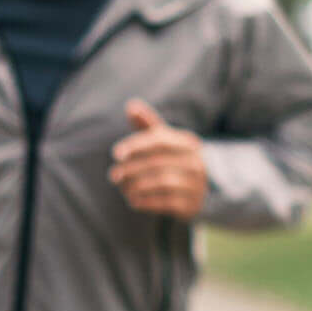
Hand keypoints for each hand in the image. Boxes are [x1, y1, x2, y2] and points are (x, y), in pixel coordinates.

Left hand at [109, 100, 207, 218]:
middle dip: (132, 169)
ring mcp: (197, 184)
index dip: (136, 146)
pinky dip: (146, 202)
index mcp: (188, 143)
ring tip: (123, 188)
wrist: (197, 191)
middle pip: (158, 163)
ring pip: (162, 183)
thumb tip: (131, 105)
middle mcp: (196, 162)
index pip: (160, 140)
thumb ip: (147, 124)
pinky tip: (133, 200)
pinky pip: (166, 202)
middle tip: (114, 176)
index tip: (116, 154)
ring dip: (137, 186)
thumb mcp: (163, 140)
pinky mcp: (192, 204)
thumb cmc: (172, 159)